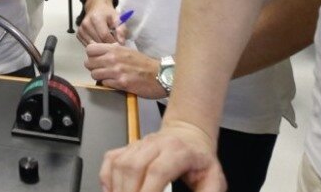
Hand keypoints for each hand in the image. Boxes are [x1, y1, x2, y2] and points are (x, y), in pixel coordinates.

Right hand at [76, 3, 123, 45]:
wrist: (96, 7)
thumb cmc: (107, 13)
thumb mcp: (117, 18)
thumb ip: (121, 29)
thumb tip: (121, 42)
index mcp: (96, 18)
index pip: (104, 35)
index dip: (113, 42)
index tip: (120, 45)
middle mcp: (86, 24)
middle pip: (98, 42)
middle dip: (108, 46)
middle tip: (115, 46)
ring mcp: (81, 30)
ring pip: (92, 45)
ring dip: (101, 47)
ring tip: (107, 43)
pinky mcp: (78, 34)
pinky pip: (88, 45)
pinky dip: (95, 46)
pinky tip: (100, 42)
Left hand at [85, 42, 164, 97]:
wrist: (159, 74)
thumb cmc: (144, 63)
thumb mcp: (127, 51)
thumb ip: (112, 50)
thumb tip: (97, 50)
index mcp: (115, 49)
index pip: (90, 49)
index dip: (91, 55)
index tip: (96, 58)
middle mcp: (113, 59)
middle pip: (89, 63)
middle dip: (93, 67)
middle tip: (100, 69)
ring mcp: (117, 71)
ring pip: (94, 74)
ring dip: (99, 76)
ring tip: (107, 76)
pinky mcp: (121, 84)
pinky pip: (104, 84)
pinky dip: (107, 84)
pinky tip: (115, 82)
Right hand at [100, 124, 223, 191]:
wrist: (189, 135)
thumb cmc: (200, 159)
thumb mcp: (214, 178)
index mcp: (178, 151)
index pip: (157, 170)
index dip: (149, 191)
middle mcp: (155, 144)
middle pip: (133, 166)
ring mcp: (139, 144)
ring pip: (120, 163)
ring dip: (118, 188)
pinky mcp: (128, 146)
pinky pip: (110, 160)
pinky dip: (107, 178)